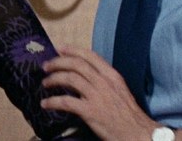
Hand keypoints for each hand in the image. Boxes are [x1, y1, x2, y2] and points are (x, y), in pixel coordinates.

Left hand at [41, 45, 158, 139]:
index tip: (60, 48)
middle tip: (46, 66)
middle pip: (77, 64)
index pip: (90, 56)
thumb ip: (103, 83)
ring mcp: (97, 96)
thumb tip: (83, 79)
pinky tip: (45, 104)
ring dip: (54, 79)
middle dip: (59, 62)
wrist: (136, 133)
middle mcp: (104, 82)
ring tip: (45, 83)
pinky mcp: (90, 111)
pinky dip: (53, 102)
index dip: (73, 50)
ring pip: (70, 78)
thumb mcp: (119, 91)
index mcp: (112, 76)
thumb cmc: (128, 115)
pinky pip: (66, 102)